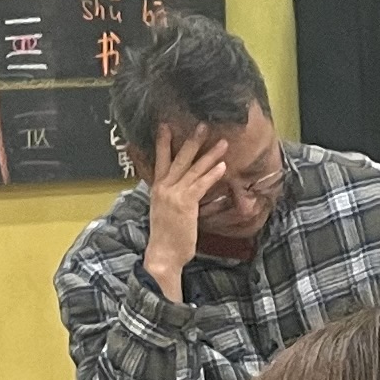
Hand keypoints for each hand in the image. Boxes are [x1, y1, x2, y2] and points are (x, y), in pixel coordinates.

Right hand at [142, 137, 228, 294]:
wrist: (162, 254)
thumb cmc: (166, 237)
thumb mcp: (164, 212)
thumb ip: (171, 197)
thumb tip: (182, 190)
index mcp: (157, 188)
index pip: (159, 160)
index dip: (162, 142)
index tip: (164, 125)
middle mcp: (164, 187)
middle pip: (178, 158)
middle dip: (191, 141)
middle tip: (203, 125)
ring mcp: (174, 194)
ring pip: (194, 169)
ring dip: (210, 155)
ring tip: (222, 143)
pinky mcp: (185, 203)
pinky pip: (200, 185)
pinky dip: (212, 175)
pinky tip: (222, 166)